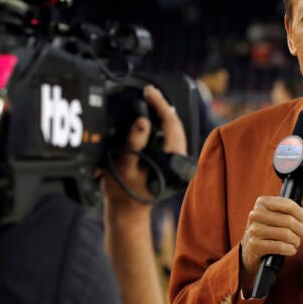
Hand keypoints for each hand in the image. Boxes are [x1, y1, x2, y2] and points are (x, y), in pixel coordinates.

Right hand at [100, 85, 186, 206]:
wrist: (127, 212)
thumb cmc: (124, 192)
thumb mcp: (123, 165)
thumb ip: (134, 143)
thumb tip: (143, 121)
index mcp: (171, 162)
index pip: (171, 125)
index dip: (160, 105)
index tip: (149, 92)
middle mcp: (179, 161)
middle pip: (176, 125)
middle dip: (163, 106)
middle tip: (149, 91)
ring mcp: (177, 161)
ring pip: (175, 131)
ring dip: (164, 114)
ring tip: (152, 99)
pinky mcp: (171, 162)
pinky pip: (171, 138)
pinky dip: (163, 125)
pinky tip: (155, 117)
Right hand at [239, 196, 302, 289]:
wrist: (252, 251)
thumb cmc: (271, 231)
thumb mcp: (284, 217)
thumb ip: (302, 210)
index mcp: (262, 202)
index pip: (289, 205)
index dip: (300, 214)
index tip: (301, 220)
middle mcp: (255, 214)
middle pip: (289, 221)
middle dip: (300, 230)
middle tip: (300, 234)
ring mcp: (253, 230)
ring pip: (286, 234)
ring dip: (295, 241)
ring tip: (294, 243)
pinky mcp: (254, 246)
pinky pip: (280, 246)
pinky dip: (289, 249)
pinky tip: (289, 250)